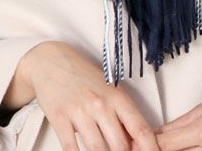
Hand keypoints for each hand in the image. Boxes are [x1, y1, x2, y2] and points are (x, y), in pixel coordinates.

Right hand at [24, 40, 160, 150]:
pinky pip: (71, 148)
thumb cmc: (85, 78)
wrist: (52, 61)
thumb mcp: (109, 90)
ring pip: (97, 150)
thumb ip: (121, 116)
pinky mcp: (60, 117)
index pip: (141, 129)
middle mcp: (101, 104)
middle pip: (119, 146)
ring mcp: (80, 111)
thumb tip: (136, 143)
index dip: (150, 149)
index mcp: (117, 97)